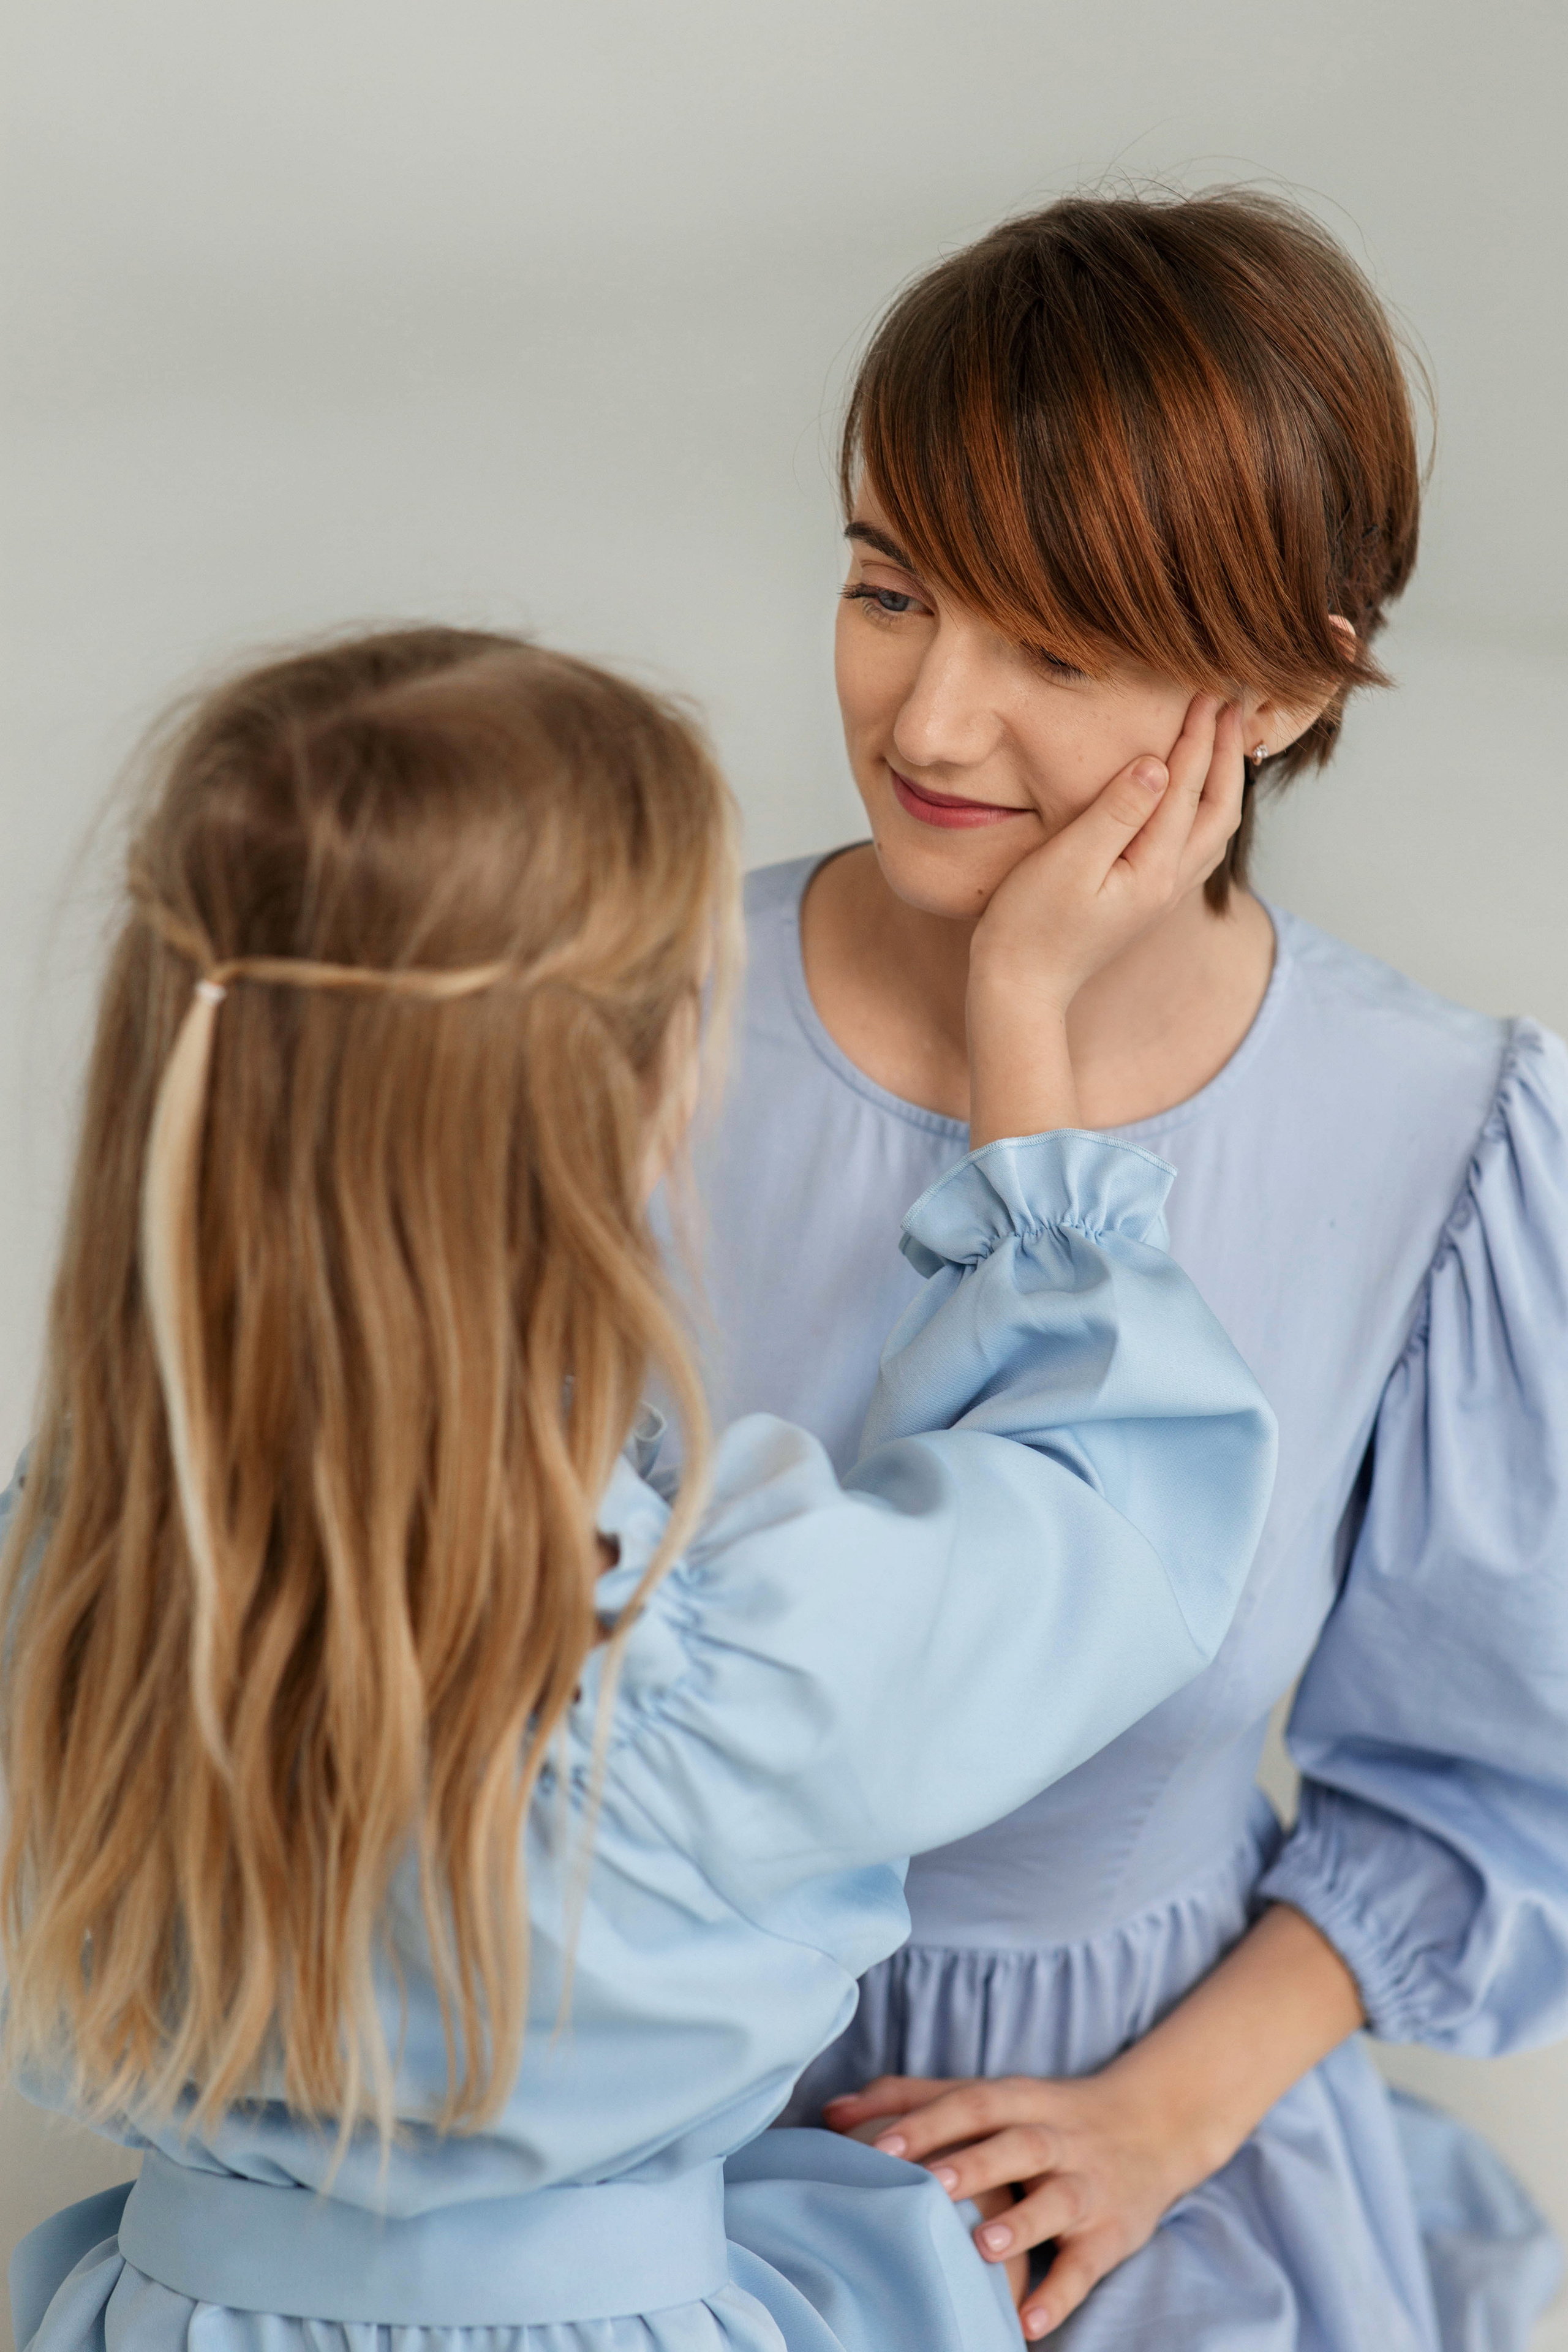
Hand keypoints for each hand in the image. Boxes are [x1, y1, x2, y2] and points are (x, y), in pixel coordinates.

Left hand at [820, 1908, 1366, 2336]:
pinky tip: (1029, 2324)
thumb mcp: (991, 2094)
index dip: (927, 2122)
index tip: (878, 2145)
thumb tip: (830, 2111)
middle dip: (971, 2163)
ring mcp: (1087, 2185)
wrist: (1154, 2126)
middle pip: (1014, 2143)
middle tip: (925, 2185)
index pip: (970, 2102)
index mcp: (1020, 2099)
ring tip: (981, 2246)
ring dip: (1020, 2222)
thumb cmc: (1046, 2114)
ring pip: (1056, 2200)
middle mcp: (1055, 2137)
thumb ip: (913, 2097)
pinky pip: (1086, 2265)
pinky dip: (1059, 2294)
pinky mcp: (1112, 2233)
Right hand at [969, 693, 1244, 1014]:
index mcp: (1154, 870)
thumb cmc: (1030, 926)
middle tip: (1227, 705)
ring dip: (1222, 781)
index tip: (1207, 693)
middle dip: (1225, 754)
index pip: (1186, 789)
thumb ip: (1115, 812)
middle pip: (1217, 810)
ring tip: (1221, 741)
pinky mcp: (1145, 901)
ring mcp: (1160, 896)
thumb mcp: (1067, 862)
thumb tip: (1156, 765)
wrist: (1021, 989)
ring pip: (1212, 831)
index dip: (1199, 738)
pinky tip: (1193, 799)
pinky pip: (1194, 848)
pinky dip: (1204, 812)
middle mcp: (1169, 884)